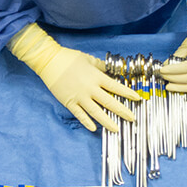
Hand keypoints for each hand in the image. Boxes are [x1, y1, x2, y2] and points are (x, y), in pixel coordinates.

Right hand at [8, 23, 140, 131]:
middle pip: (110, 102)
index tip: (137, 99)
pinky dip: (86, 122)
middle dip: (123, 111)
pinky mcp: (69, 102)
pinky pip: (80, 115)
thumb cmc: (69, 58)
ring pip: (96, 112)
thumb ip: (100, 66)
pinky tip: (93, 128)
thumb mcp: (88, 59)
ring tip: (116, 129)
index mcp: (97, 77)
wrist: (49, 62)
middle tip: (132, 119)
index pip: (116, 87)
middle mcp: (90, 89)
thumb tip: (110, 70)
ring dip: (107, 121)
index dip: (128, 93)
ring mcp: (80, 97)